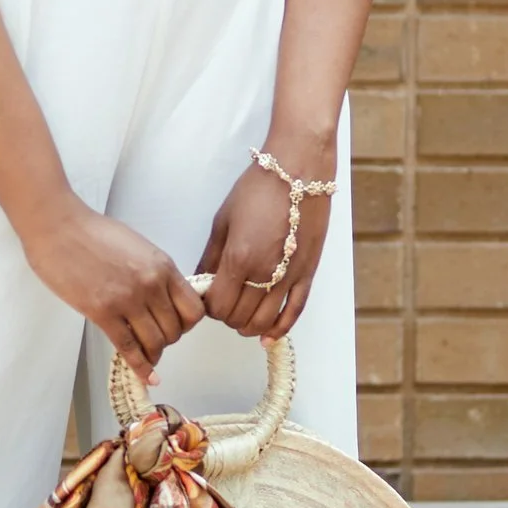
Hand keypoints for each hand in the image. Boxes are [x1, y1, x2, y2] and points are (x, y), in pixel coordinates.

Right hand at [22, 200, 202, 384]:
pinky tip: (147, 376)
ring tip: (147, 354)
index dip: (188, 323)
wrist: (59, 228)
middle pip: (175, 330)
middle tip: (155, 338)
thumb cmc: (94, 232)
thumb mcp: (138, 246)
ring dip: (154, 353)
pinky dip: (141, 367)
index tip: (176, 324)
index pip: (194, 309)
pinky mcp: (102, 312)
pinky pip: (128, 348)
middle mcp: (151, 285)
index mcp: (162, 266)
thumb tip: (164, 298)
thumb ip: (154, 272)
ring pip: (155, 342)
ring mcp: (127, 300)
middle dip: (168, 339)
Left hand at [198, 143, 335, 341]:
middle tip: (224, 302)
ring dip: (248, 325)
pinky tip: (268, 336)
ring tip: (241, 316)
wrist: (299, 171)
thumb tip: (200, 281)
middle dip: (226, 315)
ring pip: (263, 321)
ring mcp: (289, 276)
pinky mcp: (308, 273)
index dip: (209, 307)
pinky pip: (294, 312)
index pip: (217, 305)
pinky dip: (279, 329)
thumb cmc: (258, 189)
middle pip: (238, 317)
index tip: (208, 297)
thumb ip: (210, 256)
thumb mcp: (223, 220)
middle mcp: (264, 272)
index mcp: (239, 258)